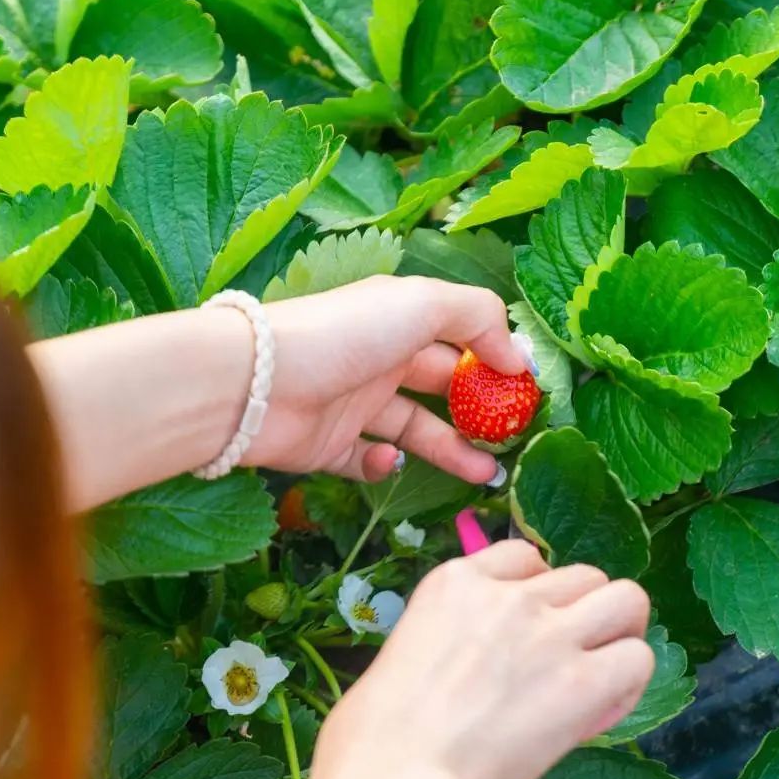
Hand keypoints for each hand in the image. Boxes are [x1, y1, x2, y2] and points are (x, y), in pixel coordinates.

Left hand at [29, 274, 526, 511]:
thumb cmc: (340, 335)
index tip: (525, 392)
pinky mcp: (326, 446)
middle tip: (511, 440)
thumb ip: (479, 318)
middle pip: (439, 388)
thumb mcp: (421, 304)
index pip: (457, 338)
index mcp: (398, 319)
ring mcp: (351, 404)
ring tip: (483, 473)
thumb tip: (517, 355)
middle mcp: (376, 358)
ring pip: (413, 430)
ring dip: (450, 450)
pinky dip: (382, 466)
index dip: (493, 362)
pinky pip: (365, 461)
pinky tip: (389, 460)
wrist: (253, 384)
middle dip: (479, 414)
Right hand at [297, 542, 654, 778]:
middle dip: (584, 614)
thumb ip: (445, 644)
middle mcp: (510, 596)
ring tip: (603, 677)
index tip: (531, 631)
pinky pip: (638, 659)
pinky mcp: (583, 681)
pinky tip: (602, 713)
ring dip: (621, 634)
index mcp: (454, 583)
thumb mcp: (401, 658)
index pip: (524, 557)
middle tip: (572, 660)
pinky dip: (629, 685)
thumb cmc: (372, 740)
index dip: (537, 595)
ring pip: (626, 600)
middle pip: (584, 574)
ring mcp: (551, 634)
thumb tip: (470, 672)